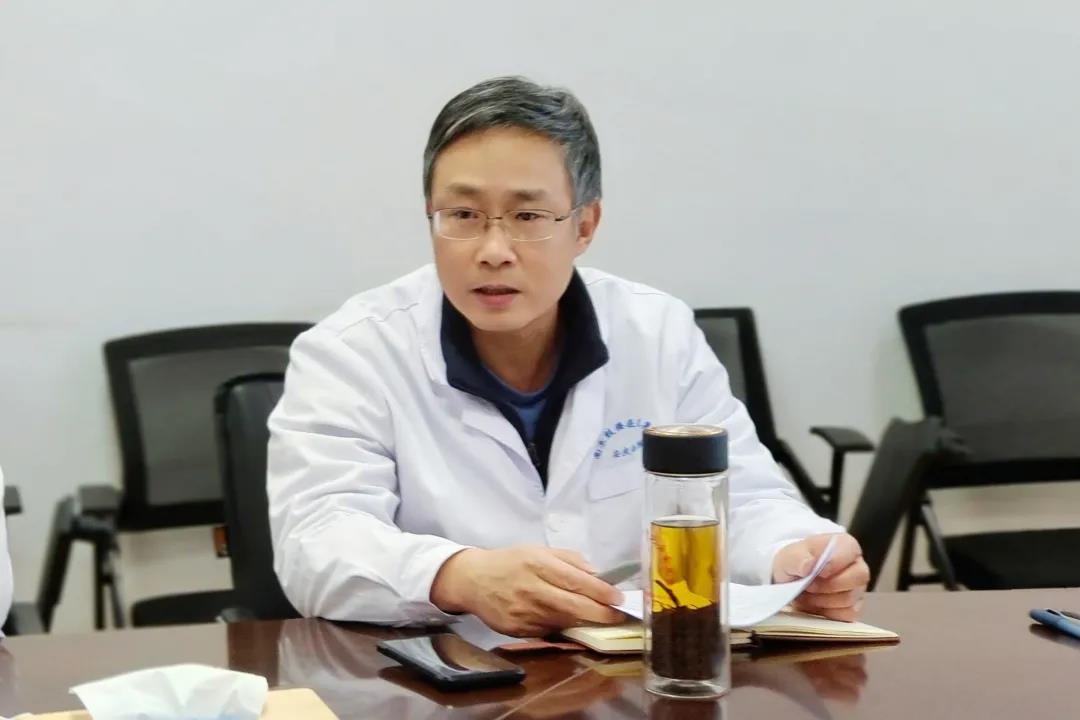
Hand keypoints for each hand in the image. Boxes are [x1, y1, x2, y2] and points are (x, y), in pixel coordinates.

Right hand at [430, 545, 624, 636]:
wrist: (473, 581)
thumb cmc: (510, 562)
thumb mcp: (538, 550)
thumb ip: (569, 560)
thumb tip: (597, 574)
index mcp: (537, 563)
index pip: (576, 580)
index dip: (601, 591)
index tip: (619, 598)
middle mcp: (531, 588)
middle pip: (573, 605)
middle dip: (600, 613)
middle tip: (618, 615)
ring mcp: (523, 612)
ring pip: (563, 621)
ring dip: (584, 621)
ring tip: (599, 619)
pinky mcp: (517, 630)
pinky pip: (547, 631)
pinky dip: (562, 627)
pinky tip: (570, 622)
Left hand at [772, 533, 869, 621]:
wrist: (791, 581)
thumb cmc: (795, 563)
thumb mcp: (789, 556)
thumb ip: (797, 557)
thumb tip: (808, 564)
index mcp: (845, 546)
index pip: (850, 550)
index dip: (834, 562)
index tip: (817, 572)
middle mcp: (857, 566)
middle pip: (856, 578)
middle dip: (827, 585)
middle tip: (807, 586)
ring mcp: (857, 589)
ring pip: (850, 599)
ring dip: (822, 600)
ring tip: (806, 594)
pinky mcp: (853, 608)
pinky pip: (846, 615)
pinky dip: (826, 612)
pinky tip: (814, 605)